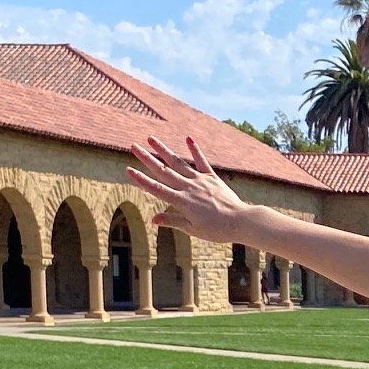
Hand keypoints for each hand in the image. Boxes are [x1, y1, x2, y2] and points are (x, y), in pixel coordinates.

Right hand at [128, 137, 256, 244]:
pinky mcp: (212, 177)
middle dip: (146, 158)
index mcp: (182, 202)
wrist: (241, 221)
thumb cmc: (217, 230)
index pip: (156, 189)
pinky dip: (195, 150)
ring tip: (151, 138)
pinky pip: (202, 162)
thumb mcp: (193, 229)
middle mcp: (189, 187)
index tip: (128, 169)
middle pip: (163, 171)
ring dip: (164, 150)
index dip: (141, 179)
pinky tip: (188, 138)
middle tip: (133, 146)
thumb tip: (153, 219)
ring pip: (178, 162)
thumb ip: (173, 221)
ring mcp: (200, 180)